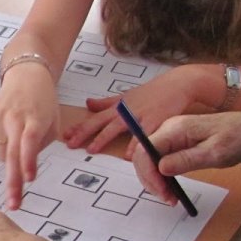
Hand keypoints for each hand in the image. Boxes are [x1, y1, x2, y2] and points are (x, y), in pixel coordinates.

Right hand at [0, 63, 58, 209]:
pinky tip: (8, 133)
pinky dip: (0, 147)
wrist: (26, 75)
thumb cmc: (43, 102)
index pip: (30, 142)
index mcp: (35, 118)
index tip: (29, 179)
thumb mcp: (53, 121)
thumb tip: (25, 165)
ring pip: (1, 153)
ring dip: (10, 158)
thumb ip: (42, 143)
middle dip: (13, 181)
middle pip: (12, 153)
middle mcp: (13, 117)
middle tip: (14, 203)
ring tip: (18, 140)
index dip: (28, 161)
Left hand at [63, 67, 196, 154]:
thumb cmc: (151, 92)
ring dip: (103, 138)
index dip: (80, 127)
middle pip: (101, 123)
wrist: (176, 85)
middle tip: (70, 144)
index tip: (65, 135)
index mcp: (117, 107)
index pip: (95, 118)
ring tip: (92, 150)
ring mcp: (139, 115)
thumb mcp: (126, 96)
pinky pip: (142, 134)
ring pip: (117, 127)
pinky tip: (128, 155)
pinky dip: (135, 145)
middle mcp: (125, 111)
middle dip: (84, 133)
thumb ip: (107, 102)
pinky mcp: (154, 120)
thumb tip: (88, 103)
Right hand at [132, 111, 240, 202]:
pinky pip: (160, 160)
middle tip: (166, 198)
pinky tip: (171, 187)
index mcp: (175, 128)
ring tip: (170, 196)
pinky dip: (162, 176)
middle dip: (150, 179)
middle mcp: (168, 129)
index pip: (146, 150)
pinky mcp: (177, 144)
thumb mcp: (215, 153)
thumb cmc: (238, 138)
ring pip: (149, 159)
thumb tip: (161, 168)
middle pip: (143, 155)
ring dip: (155, 179)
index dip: (148, 173)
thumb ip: (187, 160)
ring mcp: (171, 136)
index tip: (162, 192)